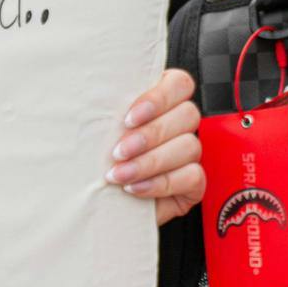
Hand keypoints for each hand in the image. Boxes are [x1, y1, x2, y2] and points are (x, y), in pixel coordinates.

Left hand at [109, 69, 204, 223]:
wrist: (95, 202)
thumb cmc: (95, 162)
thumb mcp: (98, 131)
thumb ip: (106, 110)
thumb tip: (93, 96)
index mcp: (161, 102)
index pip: (179, 83)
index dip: (159, 98)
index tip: (129, 118)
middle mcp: (179, 124)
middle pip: (187, 114)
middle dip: (150, 135)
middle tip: (119, 151)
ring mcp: (190, 154)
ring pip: (190, 146)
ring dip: (151, 162)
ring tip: (121, 175)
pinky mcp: (194, 183)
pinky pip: (193, 177)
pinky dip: (162, 183)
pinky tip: (137, 188)